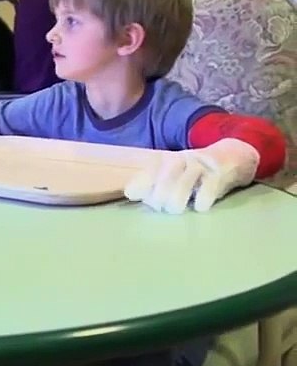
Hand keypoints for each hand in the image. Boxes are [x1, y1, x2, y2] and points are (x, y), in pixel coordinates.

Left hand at [123, 138, 259, 213]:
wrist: (233, 156)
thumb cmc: (197, 171)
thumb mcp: (174, 172)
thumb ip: (151, 183)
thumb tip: (131, 194)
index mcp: (169, 159)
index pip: (149, 171)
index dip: (140, 184)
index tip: (132, 195)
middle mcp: (182, 160)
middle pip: (162, 182)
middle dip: (158, 200)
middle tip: (162, 208)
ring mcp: (201, 167)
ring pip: (180, 188)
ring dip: (175, 204)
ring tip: (176, 209)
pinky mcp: (218, 176)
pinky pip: (205, 195)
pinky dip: (200, 204)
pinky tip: (199, 206)